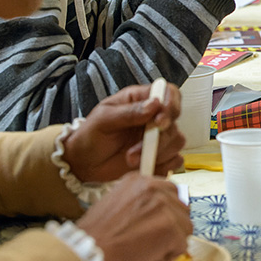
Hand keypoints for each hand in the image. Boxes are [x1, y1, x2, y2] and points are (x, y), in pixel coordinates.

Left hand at [61, 83, 184, 181]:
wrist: (84, 163)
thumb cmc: (90, 136)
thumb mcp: (103, 119)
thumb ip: (129, 112)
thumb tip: (154, 104)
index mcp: (141, 99)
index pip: (169, 92)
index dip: (171, 105)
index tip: (160, 122)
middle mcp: (153, 116)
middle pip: (174, 121)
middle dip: (159, 139)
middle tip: (137, 149)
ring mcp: (158, 137)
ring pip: (177, 141)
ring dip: (158, 154)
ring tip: (132, 160)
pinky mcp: (159, 156)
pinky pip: (175, 160)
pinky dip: (163, 166)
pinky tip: (144, 167)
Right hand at [76, 174, 192, 260]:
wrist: (87, 253)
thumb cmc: (95, 237)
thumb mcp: (113, 205)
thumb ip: (138, 203)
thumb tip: (157, 213)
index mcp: (138, 180)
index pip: (168, 192)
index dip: (164, 212)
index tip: (153, 225)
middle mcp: (153, 187)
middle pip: (181, 207)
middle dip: (172, 226)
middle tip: (151, 241)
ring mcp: (164, 206)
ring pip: (185, 226)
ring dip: (171, 241)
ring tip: (147, 250)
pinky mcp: (170, 226)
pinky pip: (182, 244)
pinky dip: (169, 255)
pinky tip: (149, 257)